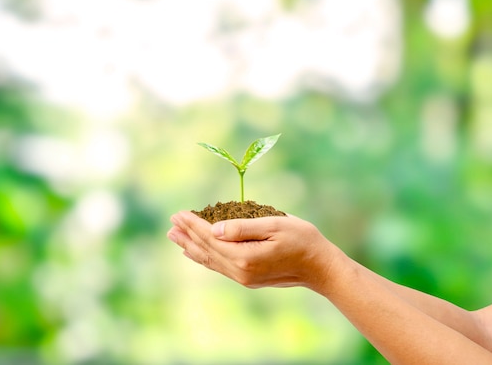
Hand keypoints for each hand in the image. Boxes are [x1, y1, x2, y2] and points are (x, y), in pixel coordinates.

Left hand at [167, 211, 342, 293]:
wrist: (320, 267)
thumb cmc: (302, 240)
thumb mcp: (274, 225)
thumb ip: (242, 228)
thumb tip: (214, 229)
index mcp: (244, 257)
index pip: (210, 237)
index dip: (193, 224)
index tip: (179, 213)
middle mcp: (240, 271)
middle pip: (206, 250)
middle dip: (187, 235)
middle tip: (171, 223)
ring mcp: (243, 278)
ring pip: (210, 260)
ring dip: (191, 247)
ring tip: (174, 237)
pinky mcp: (247, 279)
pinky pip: (219, 267)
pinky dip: (204, 257)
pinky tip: (196, 252)